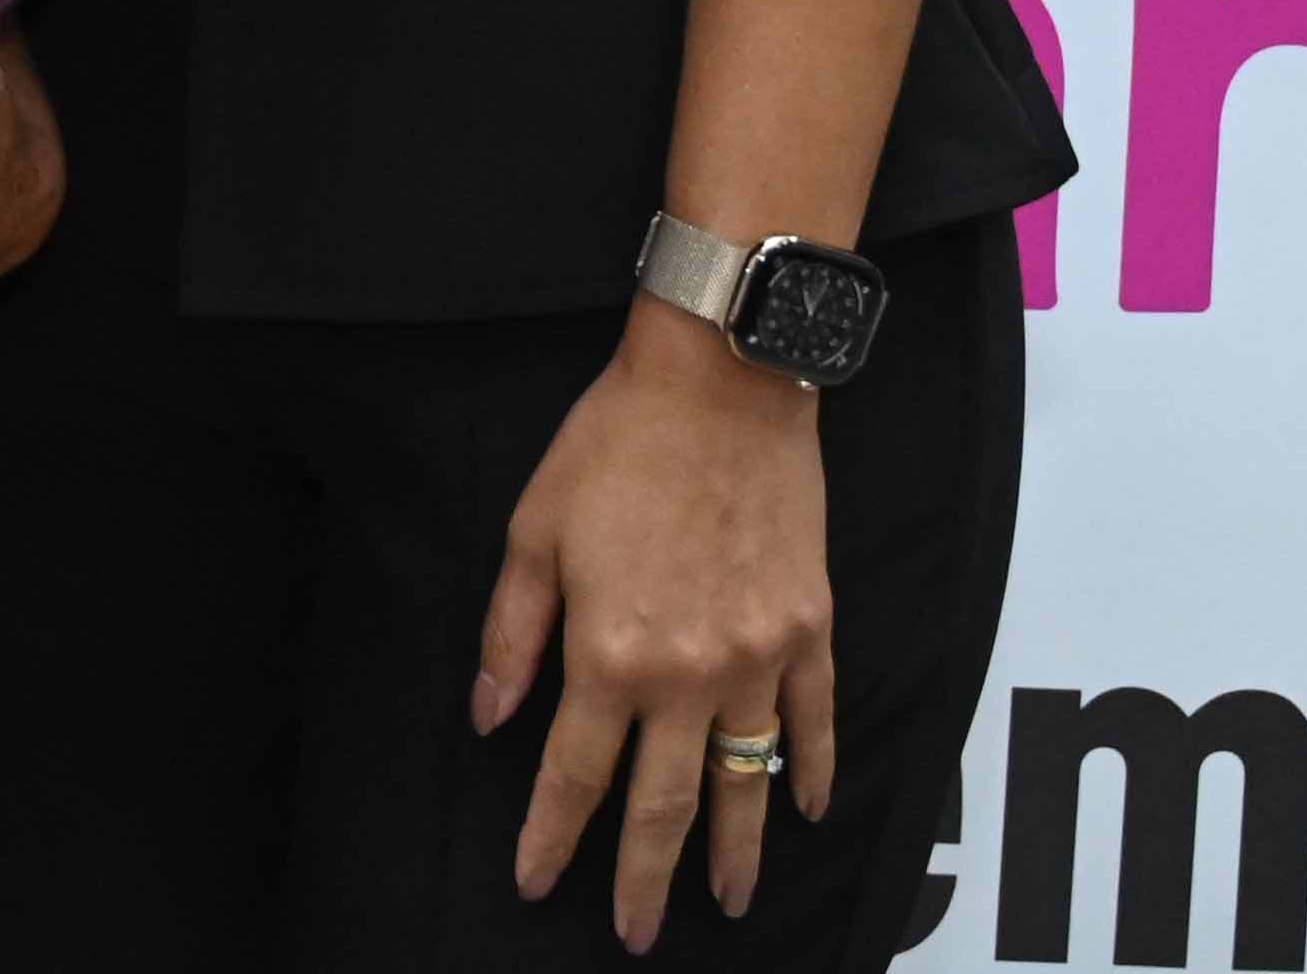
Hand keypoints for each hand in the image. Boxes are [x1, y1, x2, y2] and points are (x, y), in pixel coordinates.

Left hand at [477, 309, 836, 948]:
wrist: (720, 386)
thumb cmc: (616, 447)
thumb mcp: (533, 532)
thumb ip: (512, 635)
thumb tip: (490, 715)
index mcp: (609, 652)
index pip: (574, 773)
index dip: (552, 835)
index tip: (536, 881)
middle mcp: (688, 673)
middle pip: (665, 802)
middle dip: (645, 875)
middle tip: (637, 933)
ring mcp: (760, 658)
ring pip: (746, 779)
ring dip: (736, 851)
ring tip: (727, 902)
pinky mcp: (811, 632)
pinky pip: (816, 722)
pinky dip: (812, 770)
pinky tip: (805, 810)